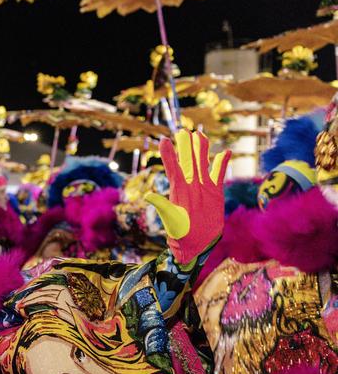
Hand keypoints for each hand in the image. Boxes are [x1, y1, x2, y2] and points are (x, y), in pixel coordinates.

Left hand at [145, 129, 229, 262]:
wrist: (197, 242)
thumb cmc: (180, 232)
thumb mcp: (171, 218)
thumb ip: (162, 205)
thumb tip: (148, 195)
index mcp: (178, 189)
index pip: (172, 167)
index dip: (168, 154)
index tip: (164, 139)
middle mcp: (190, 185)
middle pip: (188, 161)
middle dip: (186, 147)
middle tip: (183, 131)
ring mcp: (203, 187)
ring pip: (202, 164)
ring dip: (201, 150)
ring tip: (199, 135)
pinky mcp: (215, 192)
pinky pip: (219, 174)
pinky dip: (222, 163)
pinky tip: (226, 152)